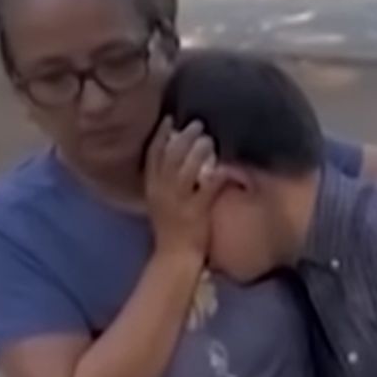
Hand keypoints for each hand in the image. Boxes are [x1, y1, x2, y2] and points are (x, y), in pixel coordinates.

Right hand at [144, 118, 221, 260]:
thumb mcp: (161, 201)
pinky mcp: (196, 212)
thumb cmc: (171, 228)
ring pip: (186, 170)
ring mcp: (178, 202)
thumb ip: (165, 181)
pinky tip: (225, 167)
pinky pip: (206, 190)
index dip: (160, 135)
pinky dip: (215, 177)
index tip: (170, 120)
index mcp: (151, 188)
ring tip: (209, 140)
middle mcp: (162, 192)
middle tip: (197, 124)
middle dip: (182, 138)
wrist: (175, 257)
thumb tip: (177, 157)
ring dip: (198, 152)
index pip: (152, 156)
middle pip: (169, 157)